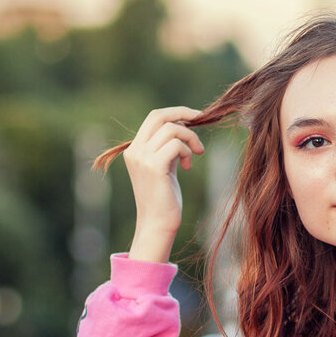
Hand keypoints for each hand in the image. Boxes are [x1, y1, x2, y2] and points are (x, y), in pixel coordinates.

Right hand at [123, 107, 205, 262]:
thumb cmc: (164, 198)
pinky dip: (187, 151)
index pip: (154, 117)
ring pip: (172, 129)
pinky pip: (177, 145)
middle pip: (159, 116)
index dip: (176, 112)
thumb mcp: (164, 166)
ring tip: (195, 155)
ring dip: (190, 138)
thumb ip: (167, 146)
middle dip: (184, 113)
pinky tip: (188, 166)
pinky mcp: (154, 166)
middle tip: (201, 120)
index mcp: (134, 149)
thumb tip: (183, 124)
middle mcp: (135, 151)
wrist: (158, 224)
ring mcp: (142, 158)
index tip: (195, 117)